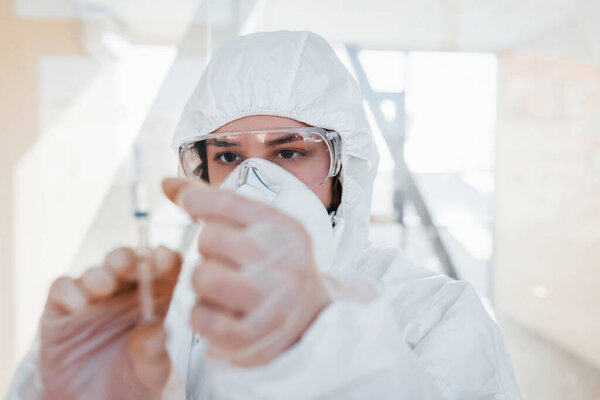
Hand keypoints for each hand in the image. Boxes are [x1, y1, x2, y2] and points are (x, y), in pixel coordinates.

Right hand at [40, 246, 181, 399]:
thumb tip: (155, 330)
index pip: (165, 268)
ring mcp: (93, 298)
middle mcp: (125, 292)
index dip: (165, 258)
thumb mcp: (151, 373)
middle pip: (128, 262)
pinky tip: (79, 305)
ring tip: (104, 286)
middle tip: (128, 265)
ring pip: (96, 272)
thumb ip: (153, 351)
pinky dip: (70, 291)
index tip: (164, 259)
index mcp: (156, 298)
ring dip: (100, 274)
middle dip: (127, 258)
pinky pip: (62, 288)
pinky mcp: (62, 309)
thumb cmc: (131, 381)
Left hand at [162, 177, 330, 366]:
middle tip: (223, 260)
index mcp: (283, 228)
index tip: (188, 202)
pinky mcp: (258, 333)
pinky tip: (218, 311)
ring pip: (203, 278)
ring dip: (201, 283)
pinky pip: (204, 317)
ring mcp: (272, 298)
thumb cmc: (274, 264)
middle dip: (207, 250)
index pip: (230, 203)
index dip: (198, 198)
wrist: (311, 315)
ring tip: (219, 287)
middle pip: (209, 239)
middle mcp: (283, 258)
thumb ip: (215, 204)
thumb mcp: (260, 227)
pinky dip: (201, 315)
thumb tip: (167, 183)